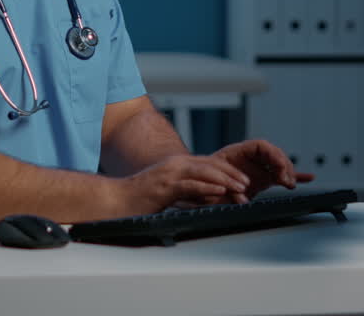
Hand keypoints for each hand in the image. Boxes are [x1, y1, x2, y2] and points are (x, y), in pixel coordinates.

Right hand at [117, 153, 253, 213]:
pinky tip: (219, 191)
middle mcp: (175, 165)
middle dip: (231, 174)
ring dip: (225, 180)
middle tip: (246, 184)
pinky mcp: (164, 187)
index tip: (242, 180)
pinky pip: (190, 185)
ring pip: (203, 172)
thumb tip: (210, 197)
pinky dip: (207, 188)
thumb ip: (189, 191)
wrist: (117, 200)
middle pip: (210, 164)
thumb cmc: (141, 198)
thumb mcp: (170, 192)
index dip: (228, 170)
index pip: (209, 163)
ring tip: (239, 187)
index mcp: (177, 165)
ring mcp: (169, 174)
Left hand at [211, 139, 313, 198]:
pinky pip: (281, 175)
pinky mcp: (263, 179)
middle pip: (274, 154)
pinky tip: (308, 178)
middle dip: (284, 166)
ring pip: (279, 165)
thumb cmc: (204, 182)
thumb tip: (241, 197)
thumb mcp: (213, 183)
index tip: (279, 170)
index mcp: (239, 152)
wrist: (201, 186)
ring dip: (289, 173)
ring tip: (292, 183)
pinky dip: (295, 176)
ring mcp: (259, 168)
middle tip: (286, 180)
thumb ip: (226, 188)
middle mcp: (251, 158)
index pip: (262, 146)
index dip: (274, 155)